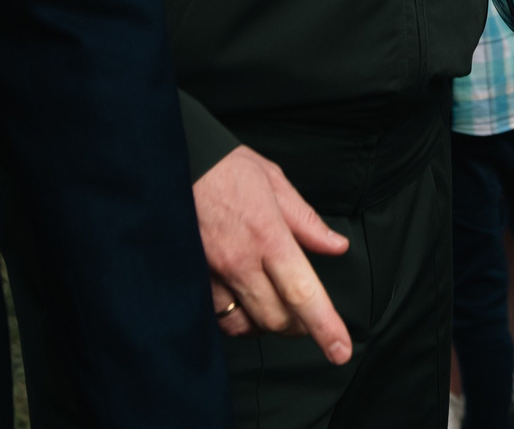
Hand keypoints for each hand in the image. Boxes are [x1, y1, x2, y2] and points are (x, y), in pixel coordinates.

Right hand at [191, 146, 351, 360]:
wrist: (173, 164)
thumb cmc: (225, 168)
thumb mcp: (274, 181)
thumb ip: (306, 220)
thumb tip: (336, 246)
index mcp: (267, 235)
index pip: (302, 292)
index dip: (324, 326)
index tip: (340, 350)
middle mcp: (240, 262)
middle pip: (276, 319)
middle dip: (299, 326)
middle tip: (308, 314)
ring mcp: (213, 275)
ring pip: (247, 326)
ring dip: (267, 324)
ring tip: (275, 304)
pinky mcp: (193, 281)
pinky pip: (219, 318)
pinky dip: (237, 318)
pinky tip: (244, 302)